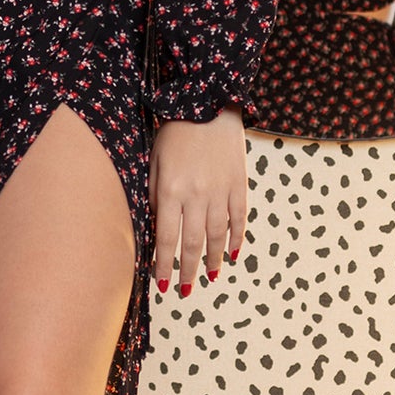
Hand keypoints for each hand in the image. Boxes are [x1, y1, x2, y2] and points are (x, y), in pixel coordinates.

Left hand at [148, 106, 247, 294]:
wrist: (209, 104)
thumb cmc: (175, 132)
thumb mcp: (155, 162)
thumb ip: (155, 196)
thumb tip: (158, 229)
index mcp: (172, 190)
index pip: (167, 238)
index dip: (164, 264)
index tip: (162, 283)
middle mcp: (198, 195)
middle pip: (192, 243)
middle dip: (187, 270)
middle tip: (184, 290)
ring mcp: (221, 191)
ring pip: (218, 235)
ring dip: (213, 260)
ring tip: (210, 278)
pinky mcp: (239, 184)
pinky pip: (239, 218)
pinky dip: (237, 238)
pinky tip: (233, 254)